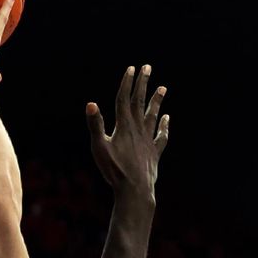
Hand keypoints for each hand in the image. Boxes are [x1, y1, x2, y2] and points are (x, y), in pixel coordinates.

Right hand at [86, 65, 169, 199]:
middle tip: (147, 67)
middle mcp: (138, 129)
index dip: (127, 83)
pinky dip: (164, 126)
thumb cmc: (114, 170)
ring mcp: (148, 140)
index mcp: (124, 126)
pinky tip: (166, 119)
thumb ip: (95, 125)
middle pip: (140, 102)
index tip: (131, 68)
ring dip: (157, 101)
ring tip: (162, 88)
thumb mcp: (99, 148)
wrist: (135, 189)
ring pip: (153, 116)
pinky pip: (161, 136)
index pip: (124, 100)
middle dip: (143, 84)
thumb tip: (90, 104)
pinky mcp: (154, 152)